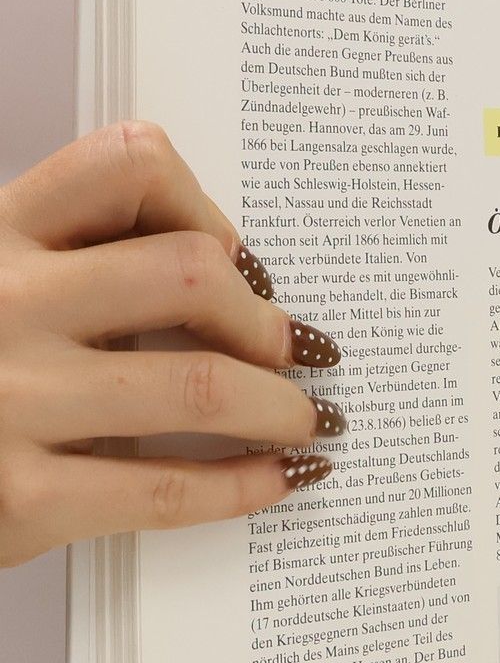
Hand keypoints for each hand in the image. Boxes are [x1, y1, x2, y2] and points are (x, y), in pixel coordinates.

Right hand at [0, 123, 346, 567]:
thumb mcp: (0, 288)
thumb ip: (77, 266)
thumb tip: (233, 276)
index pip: (127, 164)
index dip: (204, 204)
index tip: (235, 256)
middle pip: (189, 271)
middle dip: (266, 320)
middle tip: (297, 352)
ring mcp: (7, 398)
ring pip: (202, 384)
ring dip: (283, 408)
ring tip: (307, 421)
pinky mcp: (17, 497)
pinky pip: (166, 488)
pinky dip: (244, 486)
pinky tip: (275, 480)